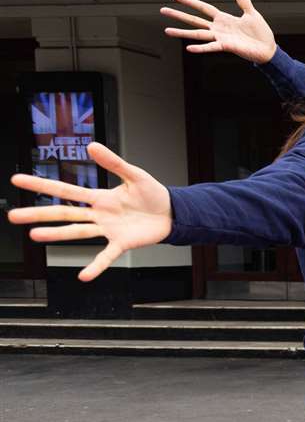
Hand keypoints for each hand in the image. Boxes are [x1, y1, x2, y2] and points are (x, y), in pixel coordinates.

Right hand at [7, 143, 172, 280]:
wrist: (172, 213)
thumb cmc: (153, 194)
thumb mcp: (134, 175)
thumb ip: (114, 162)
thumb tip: (92, 146)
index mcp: (100, 197)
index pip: (66, 191)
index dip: (42, 186)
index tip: (17, 180)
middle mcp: (99, 215)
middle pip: (64, 214)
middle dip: (38, 214)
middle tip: (13, 215)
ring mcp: (108, 230)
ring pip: (78, 233)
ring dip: (57, 235)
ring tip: (34, 235)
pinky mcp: (122, 243)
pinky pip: (106, 256)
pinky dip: (96, 266)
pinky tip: (83, 275)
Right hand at [161, 0, 277, 63]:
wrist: (268, 49)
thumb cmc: (260, 33)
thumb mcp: (252, 14)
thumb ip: (243, 2)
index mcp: (223, 19)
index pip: (203, 8)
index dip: (190, 2)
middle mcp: (218, 28)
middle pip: (194, 20)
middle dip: (178, 15)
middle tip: (162, 10)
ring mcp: (220, 38)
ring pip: (197, 34)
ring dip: (182, 32)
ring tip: (166, 30)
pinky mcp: (226, 46)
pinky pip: (211, 47)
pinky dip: (200, 48)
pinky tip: (189, 47)